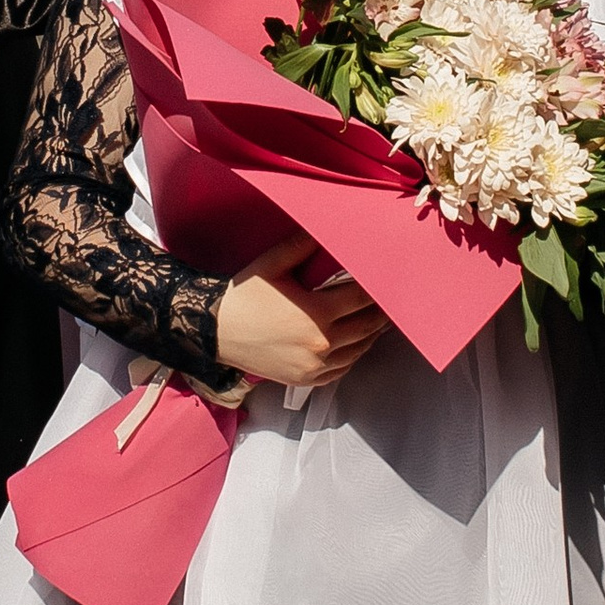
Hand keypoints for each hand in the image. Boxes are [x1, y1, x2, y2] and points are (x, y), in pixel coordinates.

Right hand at [215, 230, 388, 390]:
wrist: (214, 333)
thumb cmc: (244, 297)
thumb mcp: (272, 264)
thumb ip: (303, 245)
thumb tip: (328, 225)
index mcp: (317, 314)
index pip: (362, 297)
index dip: (377, 286)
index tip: (384, 276)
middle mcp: (322, 344)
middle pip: (368, 326)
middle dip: (381, 310)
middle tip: (389, 297)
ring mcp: (316, 366)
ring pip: (360, 349)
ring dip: (371, 333)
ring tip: (377, 317)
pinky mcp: (307, 380)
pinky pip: (343, 368)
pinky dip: (354, 354)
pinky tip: (356, 341)